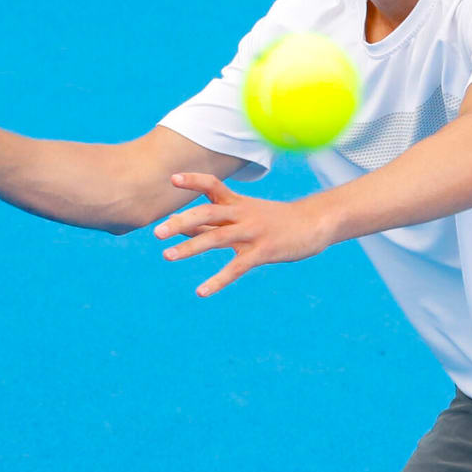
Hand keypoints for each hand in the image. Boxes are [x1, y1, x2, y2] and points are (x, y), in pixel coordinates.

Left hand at [155, 169, 334, 295]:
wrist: (315, 224)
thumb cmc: (275, 220)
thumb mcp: (244, 215)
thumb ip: (214, 222)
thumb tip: (182, 225)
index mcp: (237, 202)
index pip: (212, 185)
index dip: (193, 181)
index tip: (172, 179)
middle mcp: (242, 214)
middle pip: (208, 213)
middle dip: (181, 222)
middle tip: (157, 233)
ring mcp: (253, 233)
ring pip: (217, 238)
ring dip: (190, 248)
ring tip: (167, 256)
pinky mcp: (263, 252)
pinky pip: (236, 268)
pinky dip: (217, 280)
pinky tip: (201, 292)